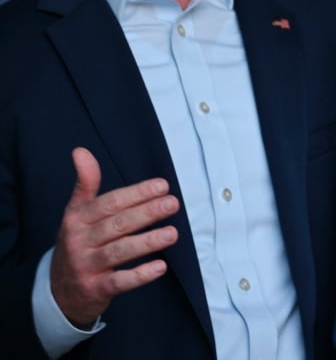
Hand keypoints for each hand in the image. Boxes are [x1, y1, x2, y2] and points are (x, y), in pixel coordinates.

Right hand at [49, 147, 179, 327]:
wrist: (58, 290)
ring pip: (119, 252)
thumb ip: (85, 183)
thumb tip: (80, 151)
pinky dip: (140, 275)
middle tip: (172, 204)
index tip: (162, 185)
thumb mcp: (76, 213)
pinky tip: (160, 266)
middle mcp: (79, 241)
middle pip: (117, 224)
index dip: (136, 193)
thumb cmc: (77, 242)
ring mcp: (86, 266)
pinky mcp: (95, 289)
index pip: (109, 203)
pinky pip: (119, 282)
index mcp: (77, 219)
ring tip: (172, 233)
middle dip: (146, 213)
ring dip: (147, 242)